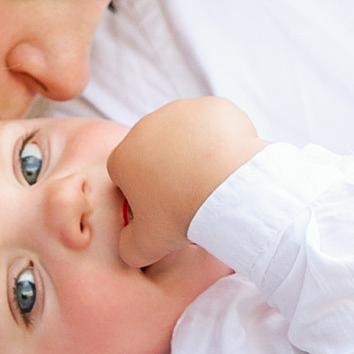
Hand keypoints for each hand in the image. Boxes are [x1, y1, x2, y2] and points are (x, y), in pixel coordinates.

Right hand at [109, 97, 264, 267]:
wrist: (228, 190)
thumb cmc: (183, 216)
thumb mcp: (145, 247)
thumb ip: (128, 247)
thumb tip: (127, 246)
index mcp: (123, 156)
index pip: (127, 174)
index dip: (144, 193)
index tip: (164, 208)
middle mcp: (146, 126)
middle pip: (155, 150)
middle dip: (168, 169)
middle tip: (191, 195)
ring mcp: (181, 111)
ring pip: (185, 133)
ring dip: (195, 151)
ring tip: (213, 180)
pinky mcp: (213, 106)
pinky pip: (215, 123)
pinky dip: (222, 138)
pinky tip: (230, 162)